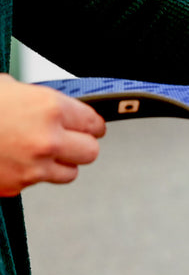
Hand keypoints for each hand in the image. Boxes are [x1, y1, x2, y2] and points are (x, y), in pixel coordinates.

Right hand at [0, 74, 105, 195]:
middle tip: (72, 140)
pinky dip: (36, 174)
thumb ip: (40, 101)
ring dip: (62, 164)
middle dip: (82, 145)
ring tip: (44, 152)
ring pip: (71, 173)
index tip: (92, 127)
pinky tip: (19, 160)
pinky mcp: (17, 186)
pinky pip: (40, 182)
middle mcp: (47, 140)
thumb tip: (59, 109)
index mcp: (49, 109)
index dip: (93, 125)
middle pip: (91, 152)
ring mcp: (33, 167)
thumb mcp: (7, 88)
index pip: (93, 123)